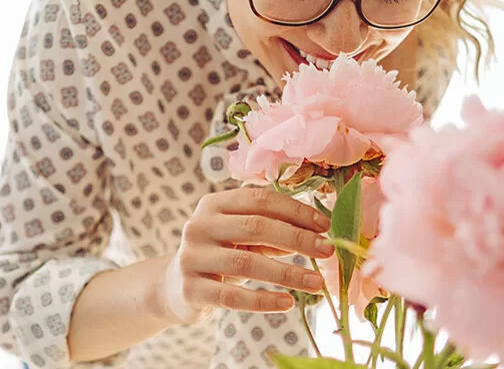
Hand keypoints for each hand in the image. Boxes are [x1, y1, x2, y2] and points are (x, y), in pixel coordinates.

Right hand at [154, 187, 333, 323]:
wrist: (175, 287)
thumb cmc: (219, 256)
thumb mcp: (240, 237)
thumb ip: (271, 230)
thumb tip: (319, 233)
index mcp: (213, 205)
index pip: (259, 199)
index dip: (295, 210)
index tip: (325, 225)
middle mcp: (198, 226)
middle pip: (256, 226)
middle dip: (298, 239)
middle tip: (328, 251)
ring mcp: (192, 258)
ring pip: (247, 262)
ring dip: (288, 273)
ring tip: (317, 283)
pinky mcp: (191, 289)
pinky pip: (233, 297)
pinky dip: (264, 301)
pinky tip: (288, 303)